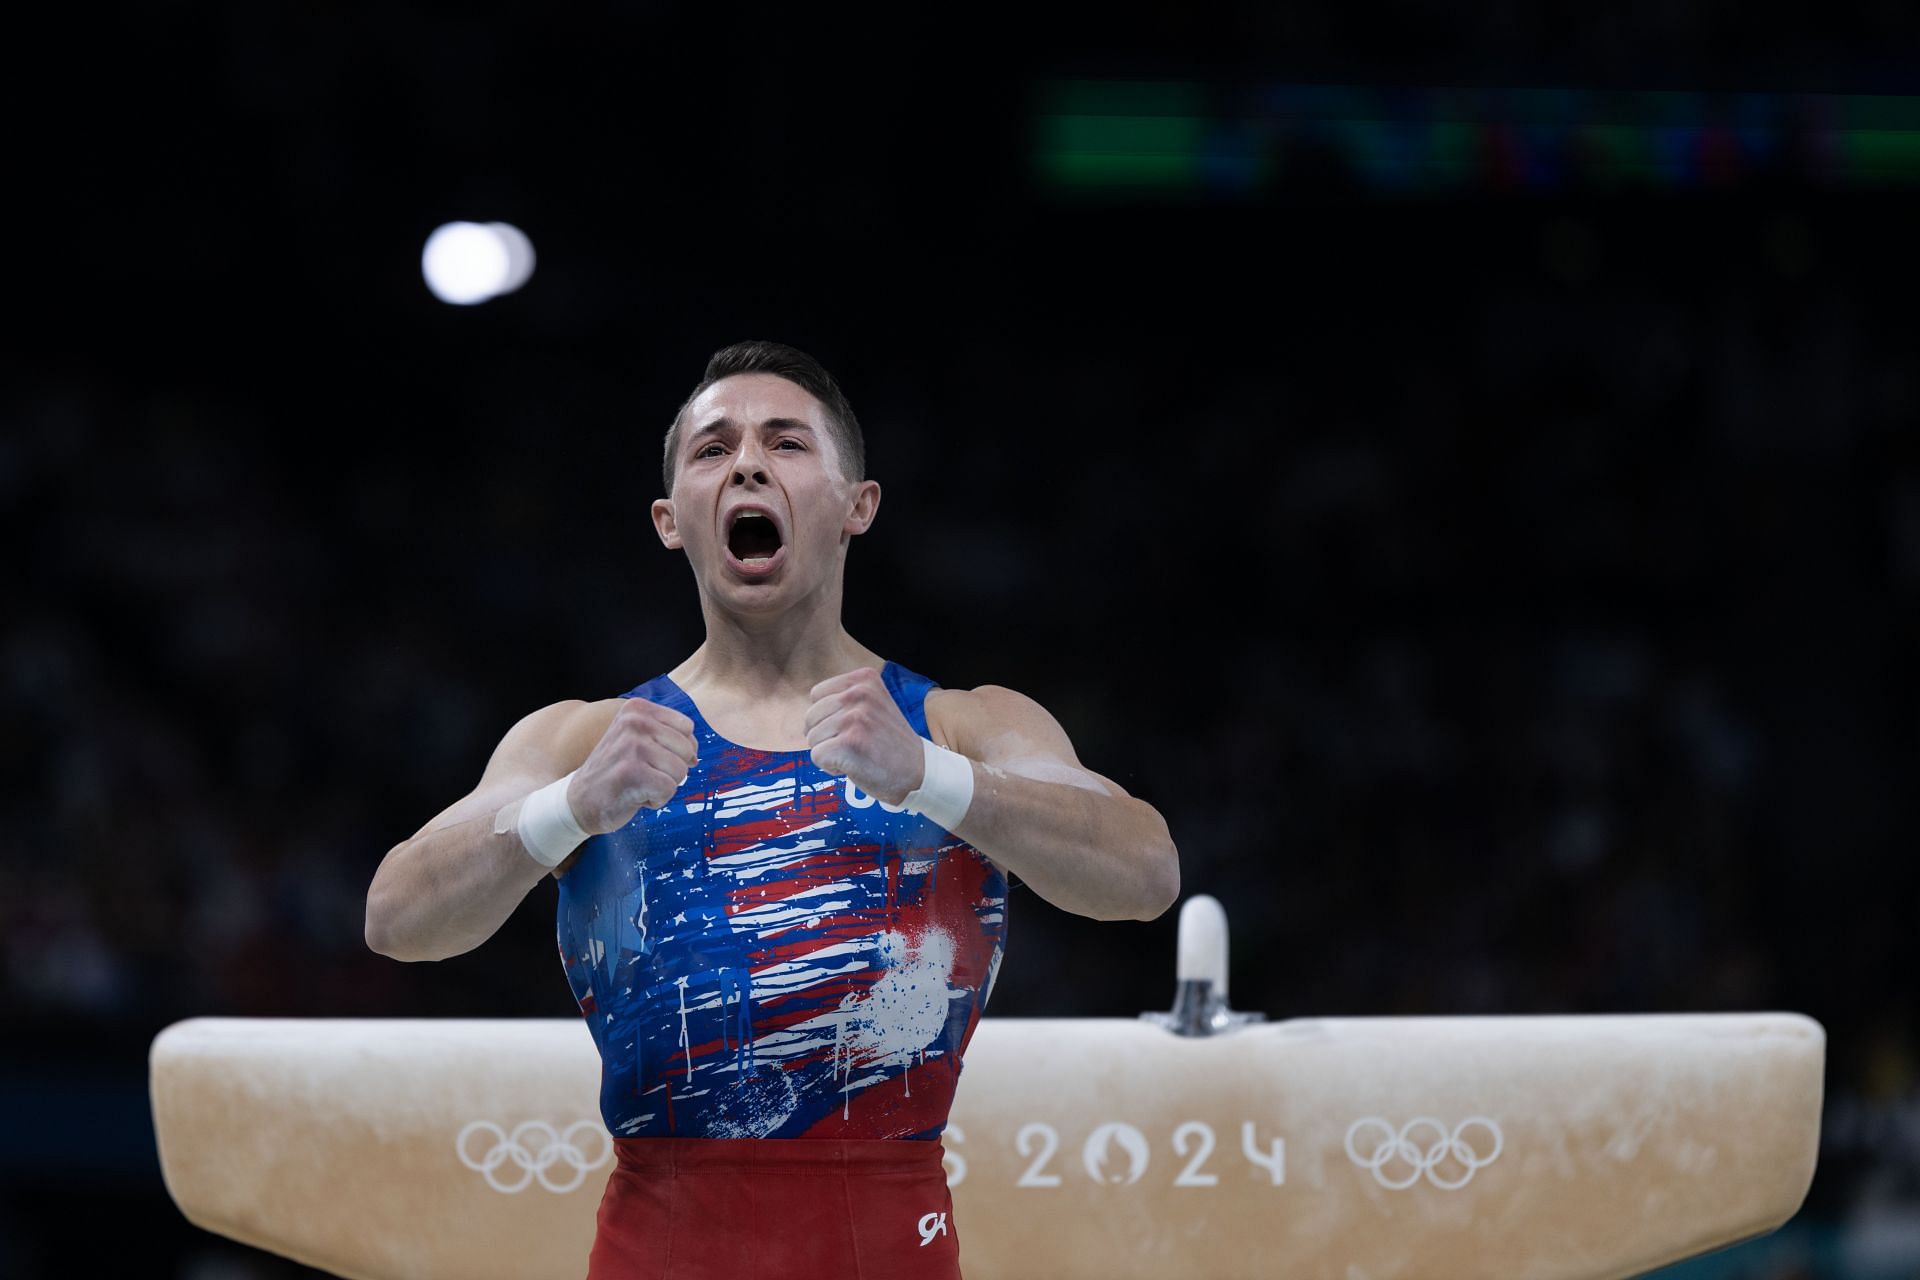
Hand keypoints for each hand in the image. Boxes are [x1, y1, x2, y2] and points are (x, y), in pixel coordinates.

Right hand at [566, 699, 698, 833]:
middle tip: (643, 774)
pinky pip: (669, 789)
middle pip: (686, 749)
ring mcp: (632, 746)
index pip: (686, 728)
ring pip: (680, 771)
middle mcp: (634, 721)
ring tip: (638, 784)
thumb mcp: (637, 740)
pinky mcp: (631, 772)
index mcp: (637, 709)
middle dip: (671, 770)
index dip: (677, 750)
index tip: (651, 758)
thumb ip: (668, 736)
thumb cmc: (616, 771)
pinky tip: (635, 796)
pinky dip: (657, 800)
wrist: (580, 800)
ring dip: (664, 785)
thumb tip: (695, 755)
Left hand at [805, 667, 924, 805]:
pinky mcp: (849, 743)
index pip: (817, 694)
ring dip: (830, 752)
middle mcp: (859, 693)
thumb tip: (808, 714)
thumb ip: (845, 699)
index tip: (855, 728)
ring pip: (812, 738)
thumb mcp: (874, 705)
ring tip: (858, 753)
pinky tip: (856, 765)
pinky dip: (831, 767)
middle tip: (857, 744)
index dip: (828, 717)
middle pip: (811, 717)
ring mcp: (855, 718)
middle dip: (826, 736)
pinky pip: (816, 756)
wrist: (919, 772)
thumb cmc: (890, 743)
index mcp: (864, 679)